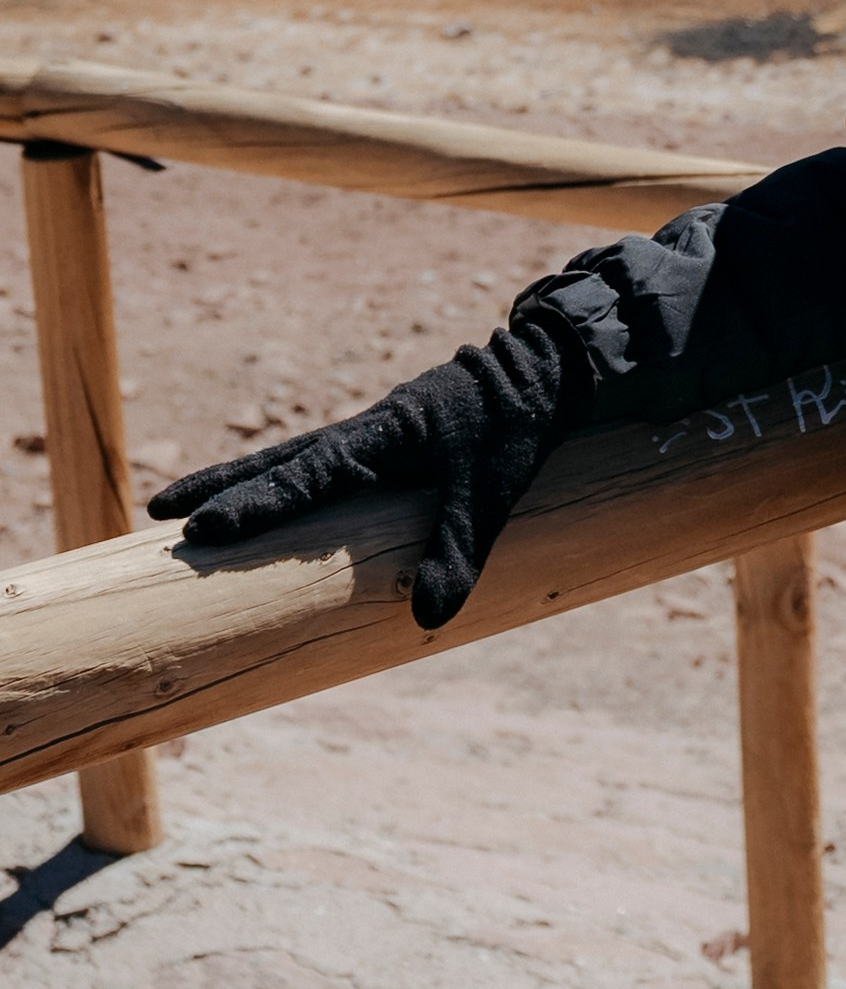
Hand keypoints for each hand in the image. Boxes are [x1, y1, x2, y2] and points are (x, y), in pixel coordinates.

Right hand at [149, 328, 569, 630]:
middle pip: (276, 461)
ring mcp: (373, 435)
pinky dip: (284, 479)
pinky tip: (275, 499)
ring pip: (292, 458)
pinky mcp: (388, 442)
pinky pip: (320, 464)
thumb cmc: (517, 424)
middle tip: (156, 512)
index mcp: (380, 436)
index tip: (203, 531)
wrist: (547, 367)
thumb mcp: (493, 491)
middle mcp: (365, 432)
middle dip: (219, 488)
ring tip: (187, 508)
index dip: (255, 506)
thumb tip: (426, 621)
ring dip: (243, 481)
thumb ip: (459, 551)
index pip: (304, 477)